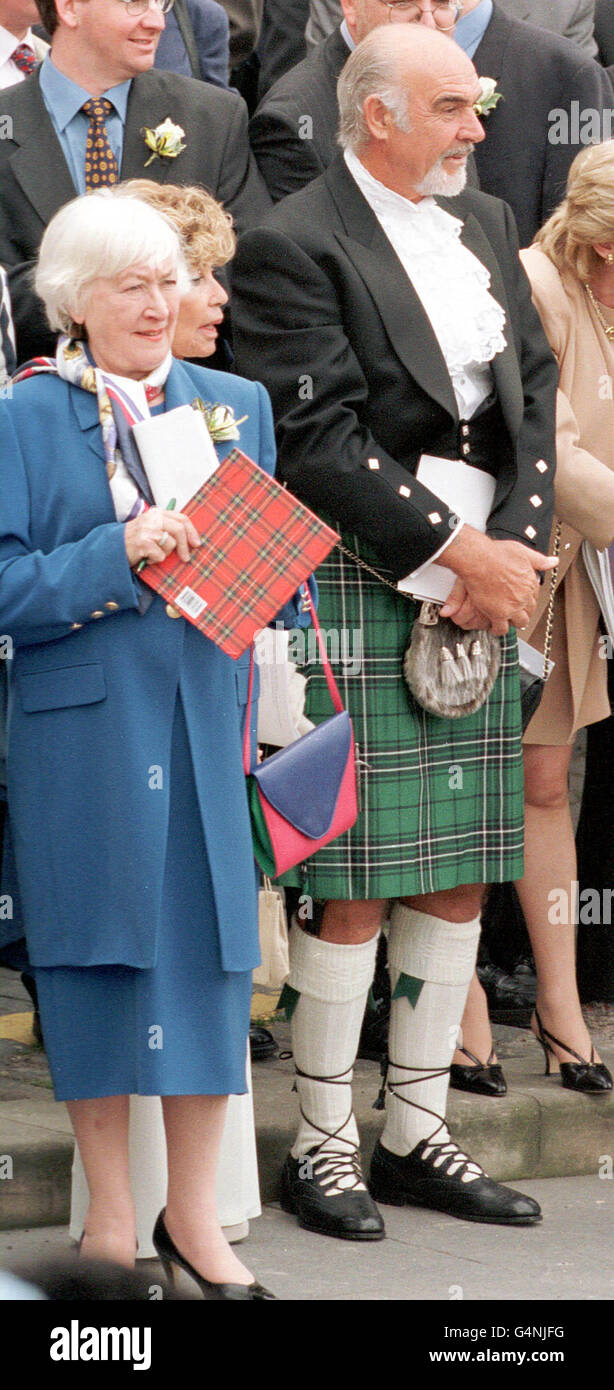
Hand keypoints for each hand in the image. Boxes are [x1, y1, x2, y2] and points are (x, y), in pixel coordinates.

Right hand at [124, 507, 200, 568]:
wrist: (113, 547)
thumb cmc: (134, 540)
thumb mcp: (151, 527)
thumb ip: (167, 527)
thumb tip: (190, 538)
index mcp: (157, 513)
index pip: (181, 518)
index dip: (192, 531)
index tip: (196, 543)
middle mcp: (153, 518)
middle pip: (179, 529)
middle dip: (185, 546)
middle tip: (186, 557)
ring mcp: (148, 529)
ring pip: (170, 544)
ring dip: (164, 554)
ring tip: (153, 554)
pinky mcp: (144, 542)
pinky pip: (160, 555)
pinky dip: (155, 560)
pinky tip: (146, 557)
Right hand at [442, 529, 557, 630]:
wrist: (480, 560)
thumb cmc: (496, 554)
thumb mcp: (522, 552)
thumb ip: (539, 560)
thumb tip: (553, 561)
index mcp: (530, 582)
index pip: (535, 596)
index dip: (528, 597)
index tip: (522, 597)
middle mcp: (524, 596)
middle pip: (529, 611)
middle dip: (524, 611)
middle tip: (516, 611)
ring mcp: (512, 607)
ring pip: (520, 623)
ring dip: (515, 622)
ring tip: (508, 621)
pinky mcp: (498, 614)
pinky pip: (502, 629)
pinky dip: (499, 630)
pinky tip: (495, 627)